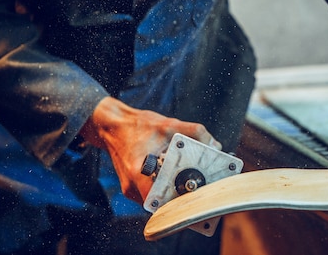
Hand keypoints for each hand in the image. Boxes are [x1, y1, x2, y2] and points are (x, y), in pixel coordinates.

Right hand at [80, 96, 221, 201]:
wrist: (113, 127)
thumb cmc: (137, 125)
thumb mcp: (169, 124)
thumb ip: (194, 132)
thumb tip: (214, 144)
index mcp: (137, 171)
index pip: (161, 200)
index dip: (182, 200)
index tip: (198, 194)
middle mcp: (132, 186)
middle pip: (163, 202)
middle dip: (182, 194)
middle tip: (199, 184)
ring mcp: (131, 189)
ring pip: (158, 200)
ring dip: (173, 191)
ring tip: (188, 178)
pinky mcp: (132, 188)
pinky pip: (153, 194)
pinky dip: (164, 186)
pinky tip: (172, 174)